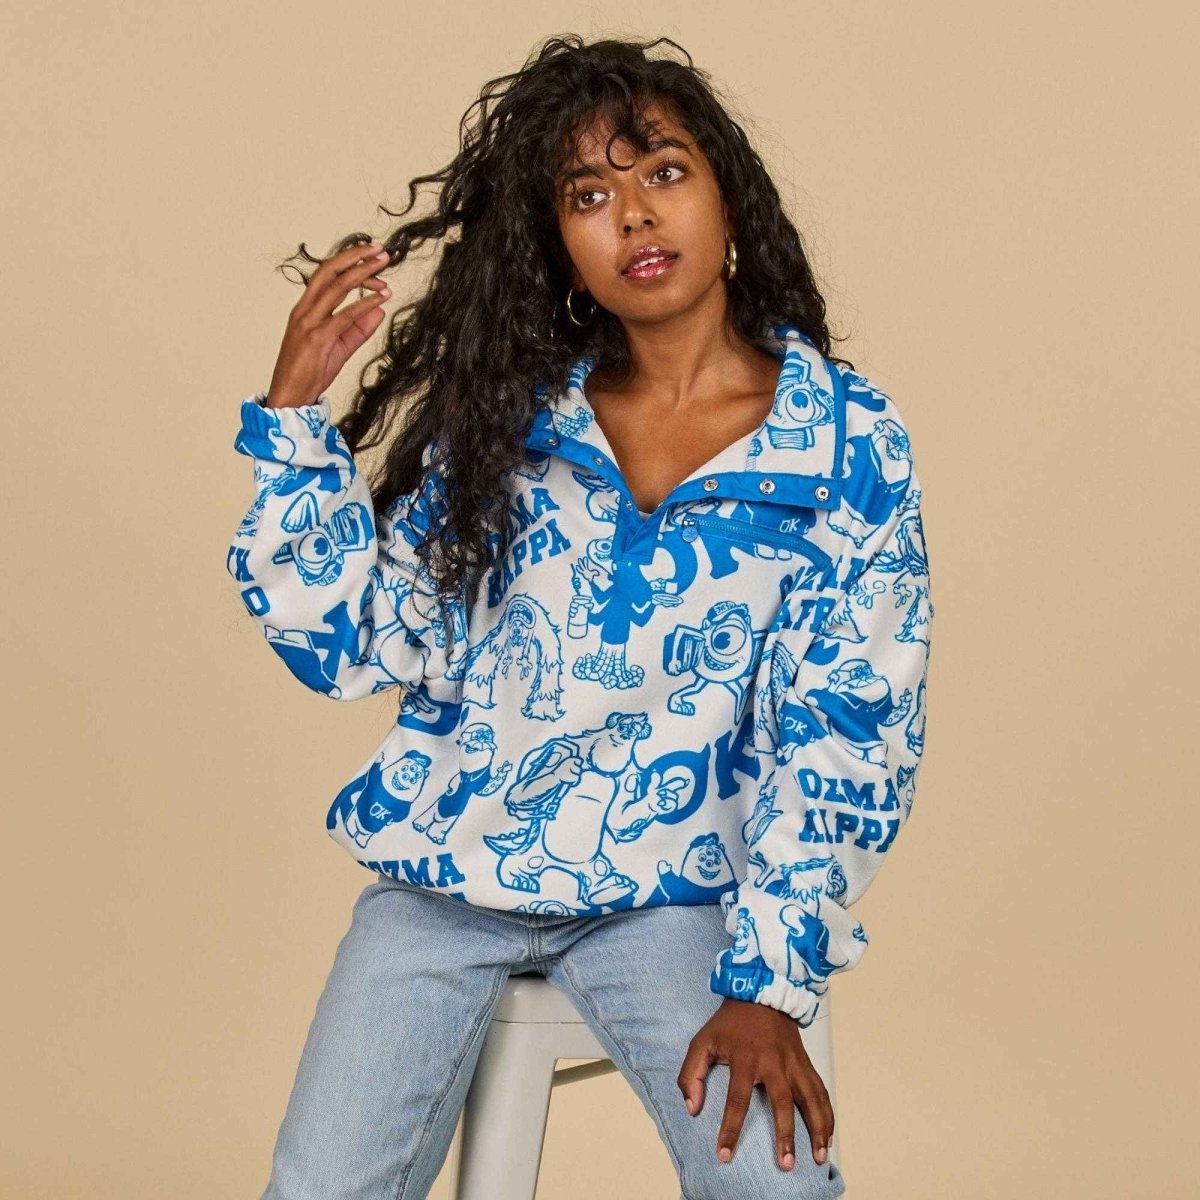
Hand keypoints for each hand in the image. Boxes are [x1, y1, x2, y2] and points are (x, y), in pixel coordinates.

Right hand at [264, 240, 392, 408]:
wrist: (290, 397)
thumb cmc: (310, 373)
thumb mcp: (340, 348)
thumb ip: (359, 329)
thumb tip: (379, 310)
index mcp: (305, 309)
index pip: (326, 275)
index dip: (348, 263)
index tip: (371, 259)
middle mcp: (305, 310)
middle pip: (330, 272)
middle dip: (355, 257)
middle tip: (380, 250)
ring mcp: (309, 323)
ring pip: (336, 287)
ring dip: (363, 272)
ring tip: (383, 264)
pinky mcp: (318, 339)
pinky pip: (345, 316)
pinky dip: (365, 303)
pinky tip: (381, 298)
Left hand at [677, 997, 833, 1172]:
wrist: (761, 992)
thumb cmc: (729, 1023)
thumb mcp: (702, 1041)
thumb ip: (690, 1073)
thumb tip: (691, 1108)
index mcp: (745, 1058)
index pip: (737, 1099)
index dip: (730, 1128)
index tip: (725, 1154)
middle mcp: (773, 1062)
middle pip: (782, 1103)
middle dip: (784, 1135)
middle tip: (785, 1165)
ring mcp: (793, 1062)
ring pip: (810, 1099)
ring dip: (816, 1129)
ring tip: (818, 1157)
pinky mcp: (805, 1062)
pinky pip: (820, 1090)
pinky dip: (827, 1113)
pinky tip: (828, 1135)